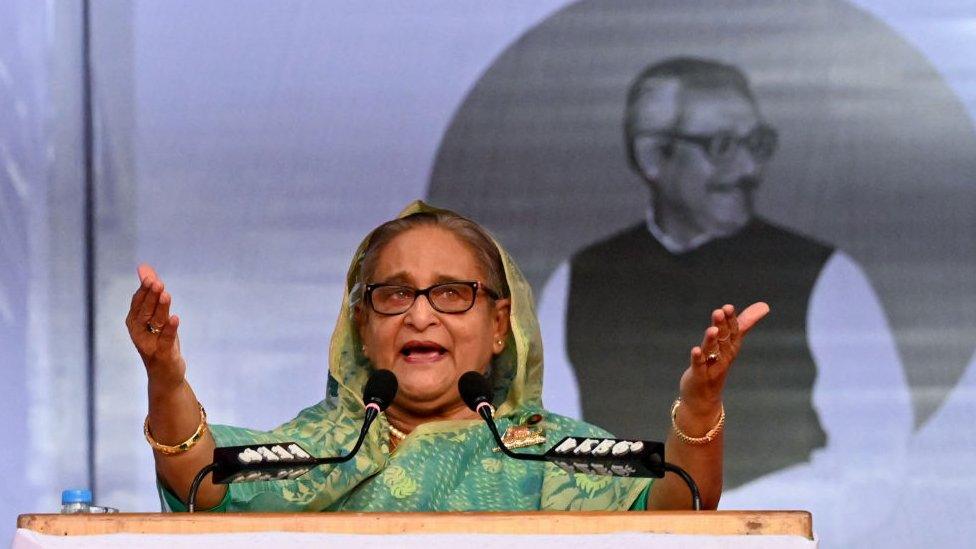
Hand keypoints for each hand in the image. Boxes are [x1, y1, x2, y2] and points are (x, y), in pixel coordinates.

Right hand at [125, 263, 185, 388]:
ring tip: (165, 295)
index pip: (138, 303)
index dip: (144, 290)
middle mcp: (138, 333)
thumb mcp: (157, 316)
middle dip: (151, 296)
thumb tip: (144, 267)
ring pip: (155, 323)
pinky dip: (170, 329)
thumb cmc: (160, 340)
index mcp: (134, 322)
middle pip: (144, 311)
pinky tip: (175, 318)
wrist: (165, 374)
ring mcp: (149, 345)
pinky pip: (166, 340)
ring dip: (161, 308)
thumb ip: (151, 292)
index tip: (150, 276)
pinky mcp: (163, 354)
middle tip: (157, 282)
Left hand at [678, 302, 769, 418]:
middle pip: (724, 339)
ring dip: (712, 340)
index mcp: (730, 347)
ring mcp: (712, 367)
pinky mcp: (699, 376)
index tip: (728, 307)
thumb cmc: (717, 365)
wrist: (704, 398)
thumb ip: (744, 324)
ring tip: (712, 329)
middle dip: (722, 326)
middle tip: (720, 312)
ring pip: (713, 351)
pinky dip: (698, 358)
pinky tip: (695, 350)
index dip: (730, 320)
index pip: (733, 332)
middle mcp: (723, 356)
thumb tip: (764, 306)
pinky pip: (699, 366)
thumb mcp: (730, 343)